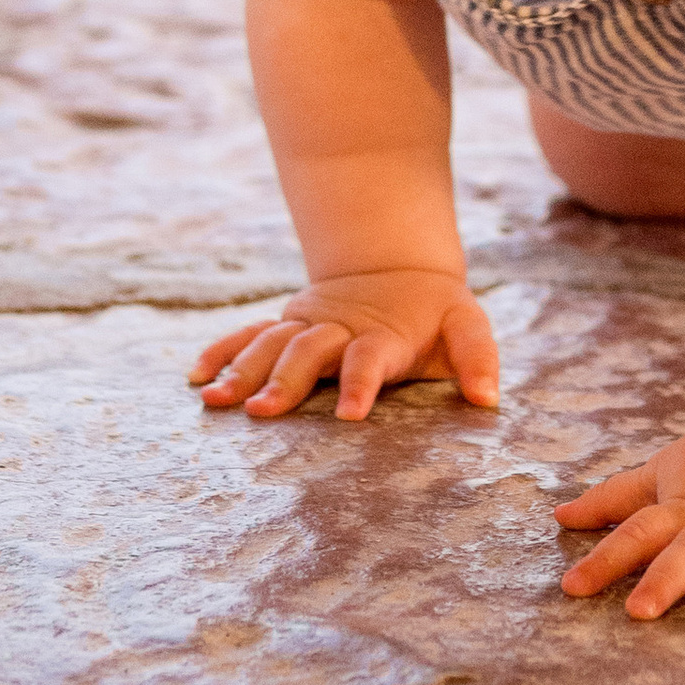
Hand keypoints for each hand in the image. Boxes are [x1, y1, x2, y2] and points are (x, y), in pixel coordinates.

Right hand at [189, 269, 498, 424]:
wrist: (398, 267)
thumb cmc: (436, 312)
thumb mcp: (466, 323)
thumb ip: (478, 357)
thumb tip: (488, 399)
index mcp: (383, 334)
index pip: (370, 359)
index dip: (361, 384)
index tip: (349, 417)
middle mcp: (339, 327)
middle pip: (308, 350)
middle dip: (285, 380)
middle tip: (262, 412)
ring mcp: (308, 323)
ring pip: (271, 343)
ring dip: (243, 369)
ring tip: (215, 400)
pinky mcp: (288, 324)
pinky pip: (249, 335)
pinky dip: (223, 350)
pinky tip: (196, 377)